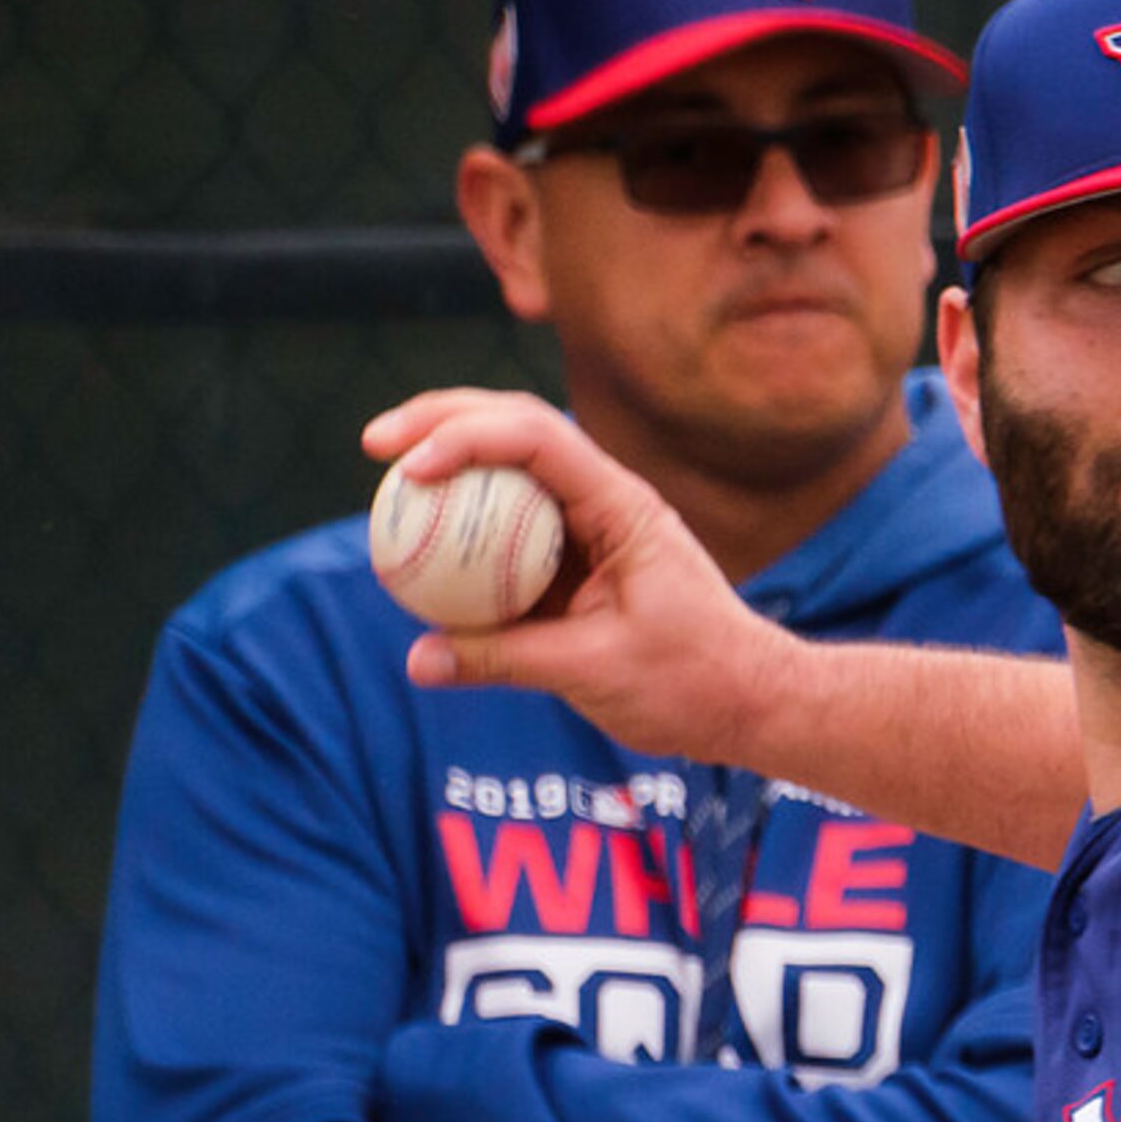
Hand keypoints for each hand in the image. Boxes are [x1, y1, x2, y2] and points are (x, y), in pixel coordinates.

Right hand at [361, 389, 794, 761]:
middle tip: (374, 442)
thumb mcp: (595, 671)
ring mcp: (590, 526)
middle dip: (443, 420)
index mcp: (623, 506)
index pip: (539, 440)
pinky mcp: (576, 562)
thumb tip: (418, 659)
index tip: (409, 467)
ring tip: (385, 473)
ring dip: (450, 460)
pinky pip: (511, 531)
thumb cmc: (691, 683)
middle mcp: (606, 500)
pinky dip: (465, 529)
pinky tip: (417, 546)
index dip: (467, 437)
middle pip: (517, 428)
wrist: (746, 701)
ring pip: (511, 471)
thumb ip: (505, 660)